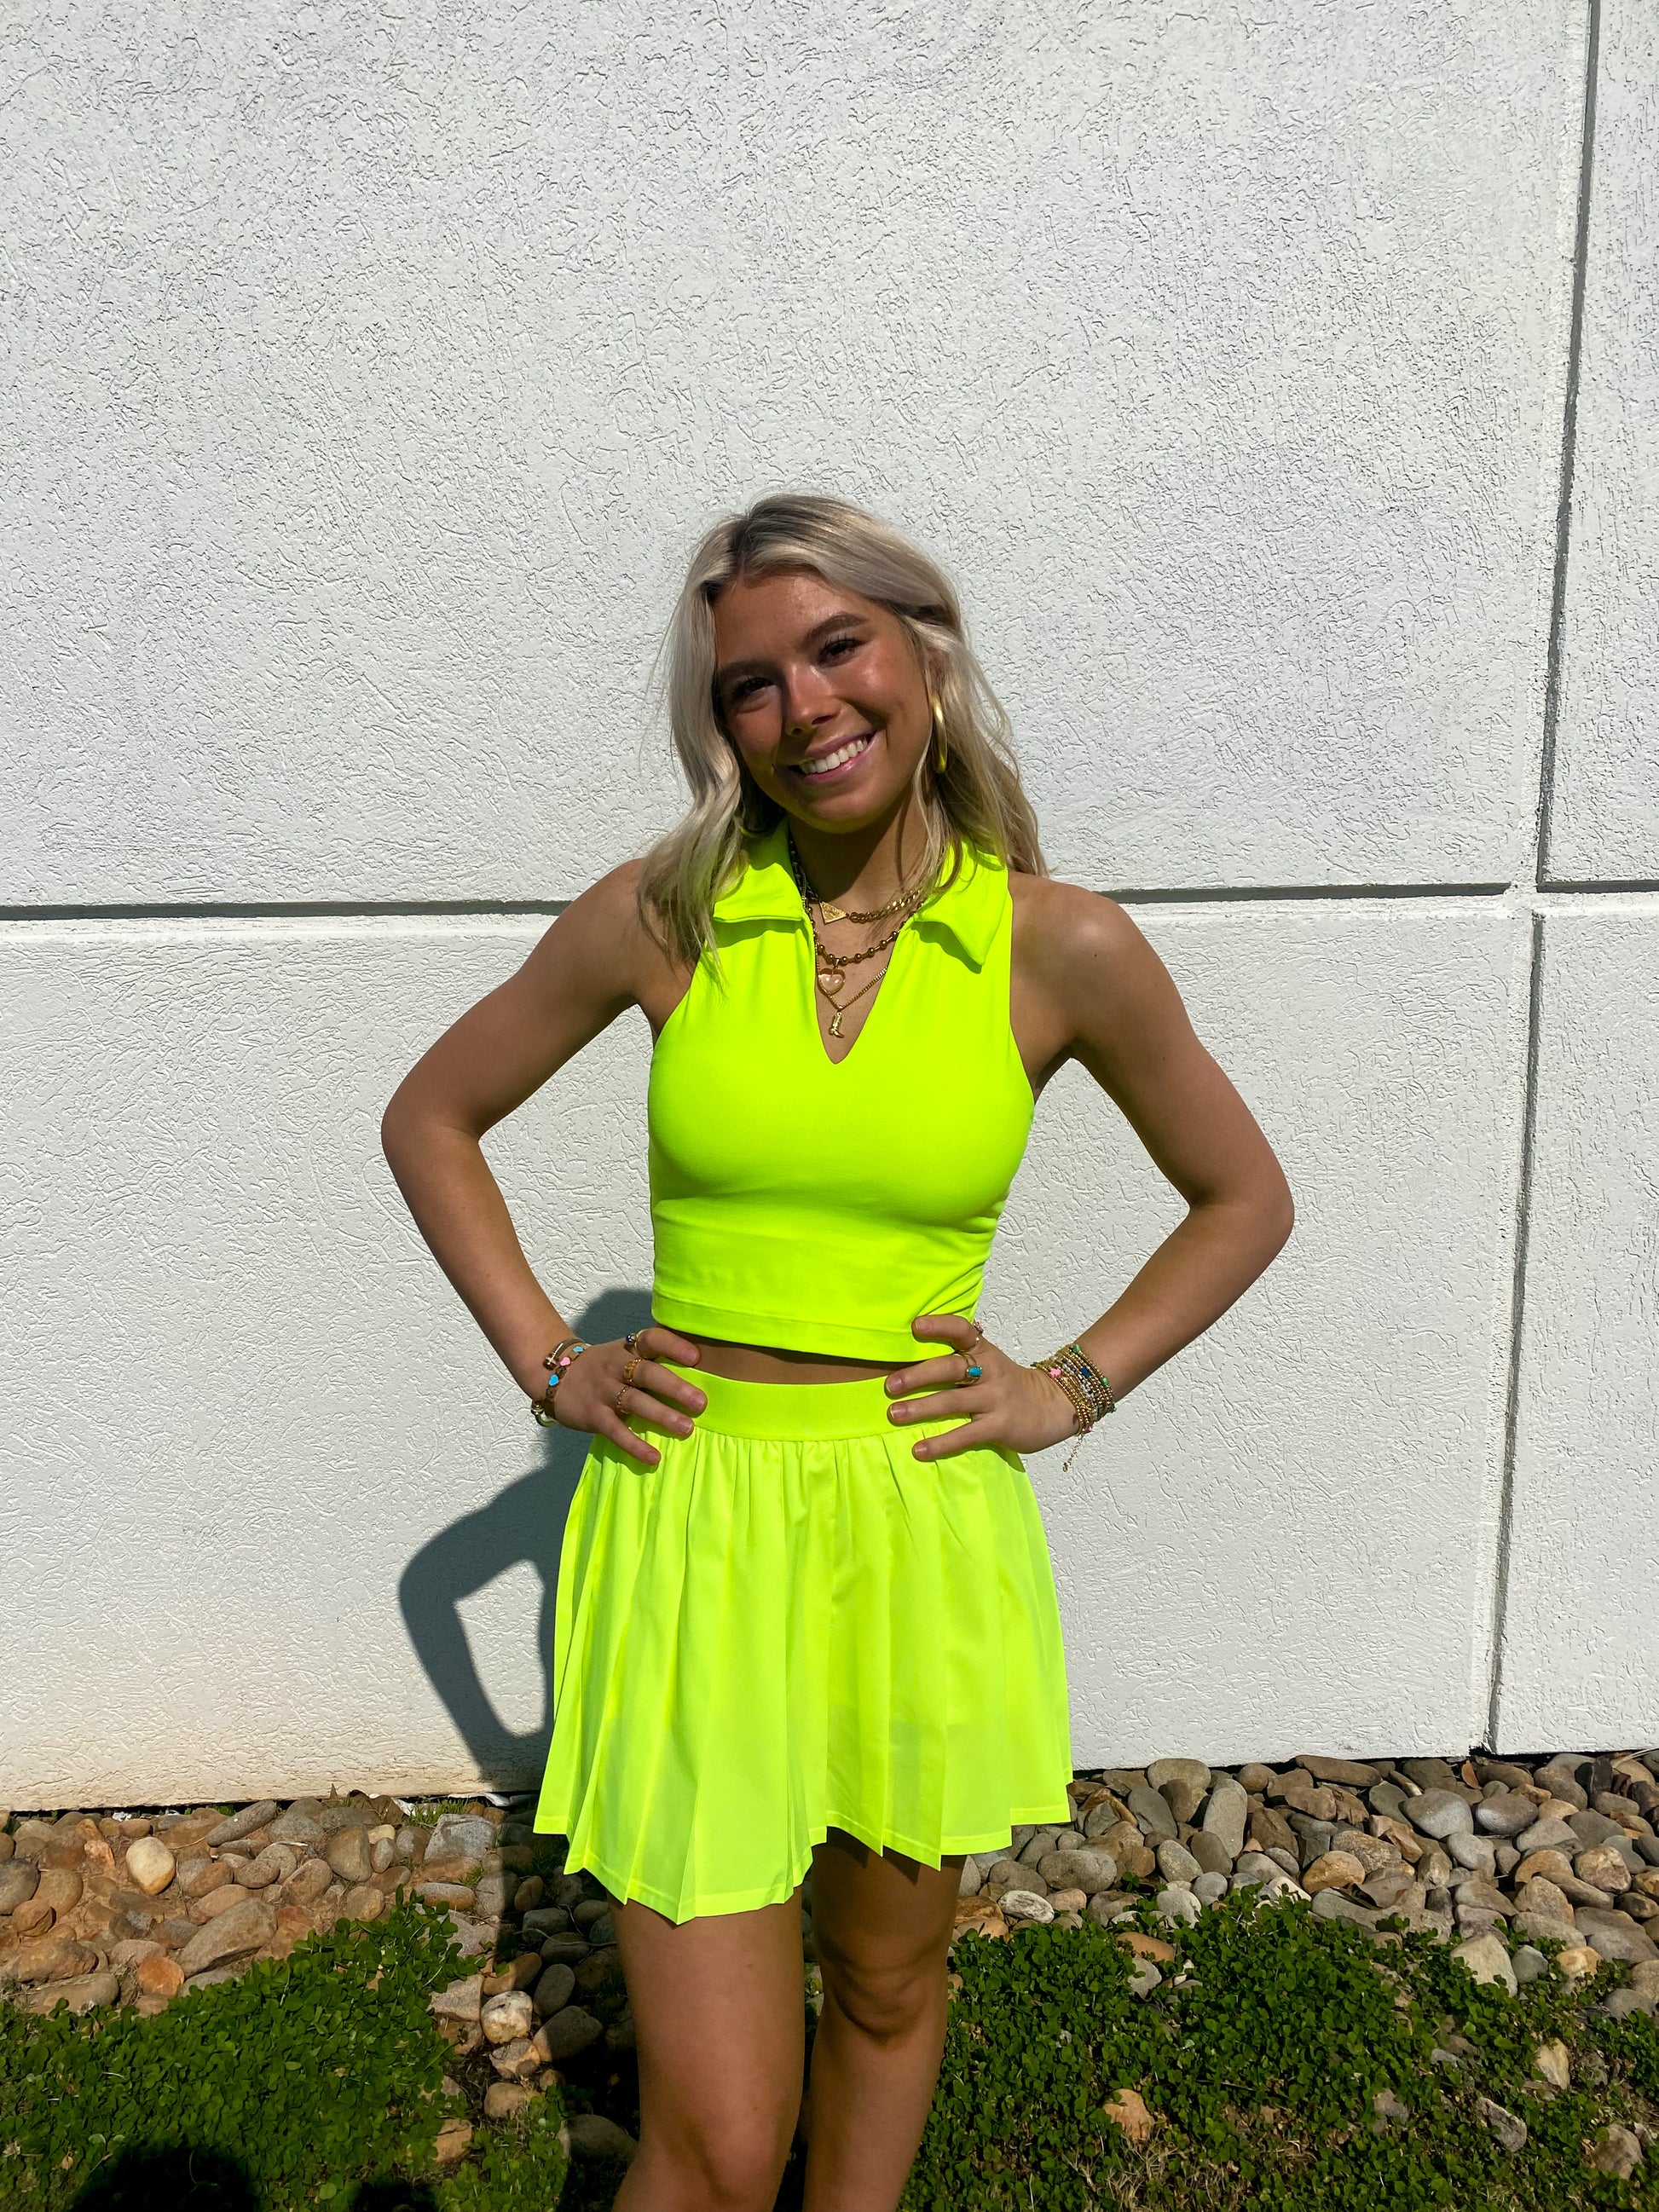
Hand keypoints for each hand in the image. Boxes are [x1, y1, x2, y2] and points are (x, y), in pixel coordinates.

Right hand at [545, 1324, 707, 1468]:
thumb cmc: (604, 1367)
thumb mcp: (623, 1354)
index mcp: (628, 1349)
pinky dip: (635, 1445)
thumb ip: (651, 1359)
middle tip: (701, 1402)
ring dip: (662, 1415)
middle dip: (674, 1387)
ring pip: (634, 1401)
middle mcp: (616, 1366)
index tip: (696, 1357)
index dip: (673, 1345)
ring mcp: (604, 1390)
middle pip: (647, 1373)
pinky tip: (653, 1457)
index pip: (651, 1339)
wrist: (555, 1376)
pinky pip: (616, 1431)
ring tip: (686, 1428)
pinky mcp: (594, 1415)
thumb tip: (700, 1370)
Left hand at [884, 1312, 1080, 1460]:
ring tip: (894, 1414)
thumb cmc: (1008, 1385)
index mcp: (984, 1352)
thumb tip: (910, 1363)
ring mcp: (995, 1399)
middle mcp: (989, 1371)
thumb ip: (961, 1359)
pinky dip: (941, 1443)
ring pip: (954, 1401)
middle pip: (952, 1367)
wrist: (1053, 1407)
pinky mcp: (999, 1426)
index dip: (940, 1326)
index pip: (963, 1331)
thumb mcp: (989, 1363)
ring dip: (921, 1408)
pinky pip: (966, 1435)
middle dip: (918, 1374)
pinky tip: (920, 1450)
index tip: (916, 1325)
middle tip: (890, 1384)